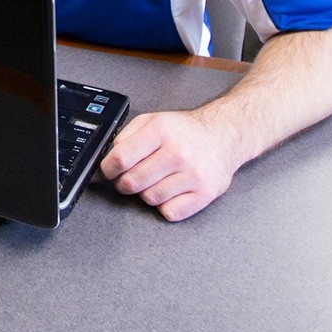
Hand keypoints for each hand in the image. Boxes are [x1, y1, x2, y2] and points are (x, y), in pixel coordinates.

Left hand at [99, 110, 240, 221]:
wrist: (224, 135)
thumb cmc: (186, 131)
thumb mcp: (153, 120)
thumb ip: (127, 135)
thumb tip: (108, 157)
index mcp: (161, 131)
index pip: (121, 158)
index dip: (108, 168)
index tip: (109, 171)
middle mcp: (178, 152)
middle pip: (132, 182)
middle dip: (125, 183)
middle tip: (131, 178)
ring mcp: (193, 174)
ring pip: (150, 198)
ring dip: (147, 193)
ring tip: (157, 180)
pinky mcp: (205, 193)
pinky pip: (170, 212)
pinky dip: (166, 205)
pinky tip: (171, 190)